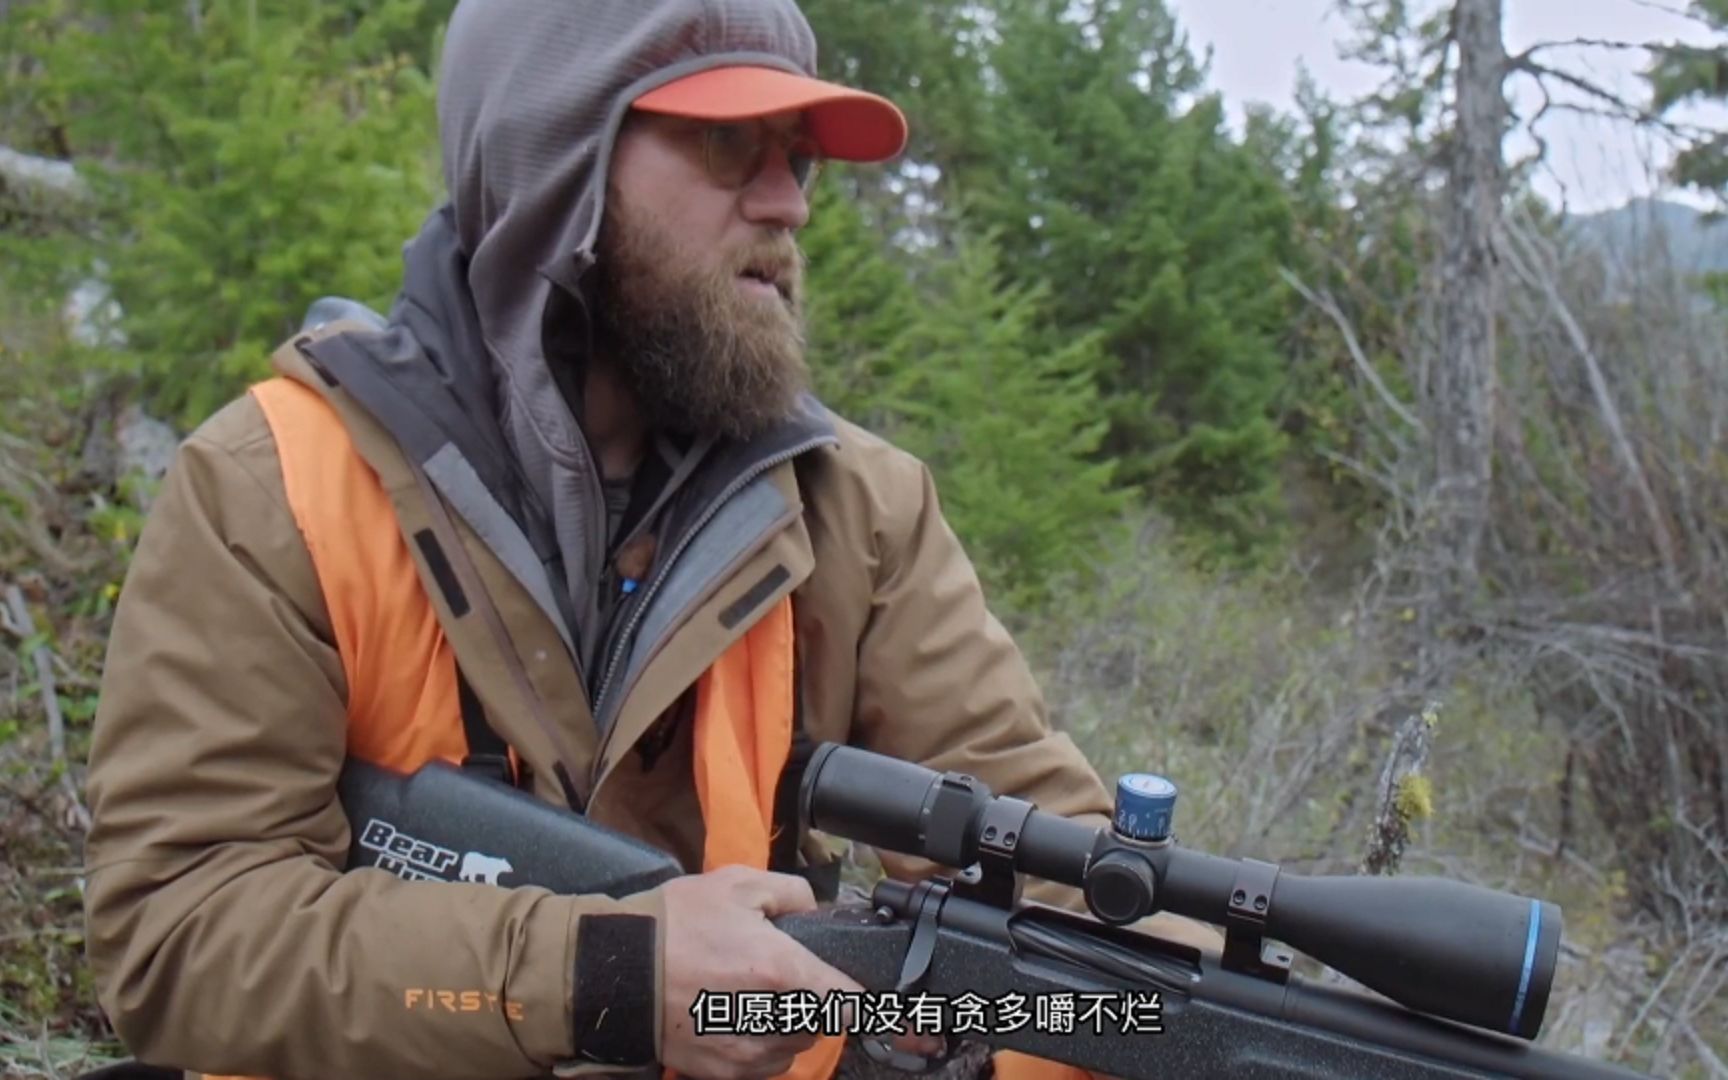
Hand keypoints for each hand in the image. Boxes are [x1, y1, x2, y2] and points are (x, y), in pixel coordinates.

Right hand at [659, 865, 861, 1079]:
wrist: (614, 970)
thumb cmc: (674, 924)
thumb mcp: (735, 885)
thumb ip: (790, 892)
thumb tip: (815, 911)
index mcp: (779, 970)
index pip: (846, 997)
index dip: (852, 987)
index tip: (847, 979)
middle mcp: (769, 1018)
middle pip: (821, 1021)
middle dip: (811, 999)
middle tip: (783, 976)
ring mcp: (746, 1052)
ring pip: (795, 1046)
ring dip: (789, 1025)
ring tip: (757, 998)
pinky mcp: (723, 1072)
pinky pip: (766, 1066)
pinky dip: (763, 1046)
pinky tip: (738, 1019)